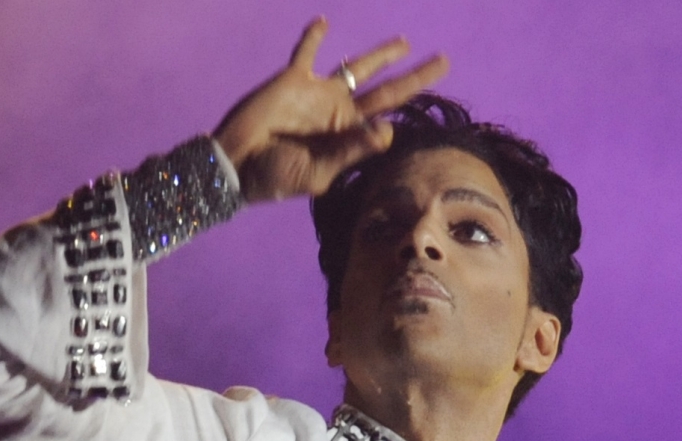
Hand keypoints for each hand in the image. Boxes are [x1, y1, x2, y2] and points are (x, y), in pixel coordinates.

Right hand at [213, 18, 449, 203]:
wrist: (237, 165)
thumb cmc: (277, 176)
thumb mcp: (318, 170)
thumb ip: (352, 149)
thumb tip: (389, 128)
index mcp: (350, 137)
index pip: (389, 119)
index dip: (408, 111)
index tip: (422, 106)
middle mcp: (341, 112)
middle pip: (387, 89)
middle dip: (415, 75)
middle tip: (444, 61)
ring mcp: (319, 93)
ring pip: (358, 67)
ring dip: (381, 54)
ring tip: (405, 42)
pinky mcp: (293, 80)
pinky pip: (306, 53)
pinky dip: (313, 37)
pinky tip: (323, 22)